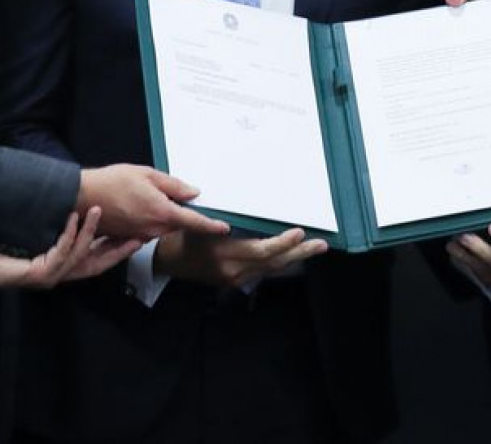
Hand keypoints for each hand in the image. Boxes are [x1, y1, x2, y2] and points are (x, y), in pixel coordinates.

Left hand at [0, 208, 140, 289]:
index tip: (136, 236)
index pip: (96, 261)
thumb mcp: (32, 238)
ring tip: (98, 210)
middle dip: (118, 250)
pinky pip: (61, 253)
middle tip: (137, 235)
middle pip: (97, 265)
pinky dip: (70, 235)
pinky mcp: (39, 275)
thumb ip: (54, 232)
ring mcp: (49, 277)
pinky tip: (73, 219)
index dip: (117, 250)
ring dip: (93, 233)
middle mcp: (58, 276)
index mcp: (60, 268)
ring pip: (80, 256)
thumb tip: (72, 210)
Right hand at [77, 164, 229, 241]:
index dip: (211, 225)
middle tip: (164, 193)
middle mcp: (153, 227)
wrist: (82, 197)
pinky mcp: (130, 237)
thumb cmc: (112, 182)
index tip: (224, 228)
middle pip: (177, 223)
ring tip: (142, 196)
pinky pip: (148, 230)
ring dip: (161, 215)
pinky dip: (148, 220)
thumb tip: (193, 192)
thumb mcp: (147, 174)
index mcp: (161, 211)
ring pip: (163, 227)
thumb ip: (173, 185)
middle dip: (179, 212)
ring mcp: (141, 235)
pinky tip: (135, 206)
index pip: (193, 221)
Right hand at [154, 227, 327, 289]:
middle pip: (273, 262)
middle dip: (299, 253)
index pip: (261, 251)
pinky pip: (265, 272)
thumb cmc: (184, 236)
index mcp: (226, 254)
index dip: (282, 243)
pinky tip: (296, 256)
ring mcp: (237, 278)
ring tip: (316, 247)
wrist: (169, 261)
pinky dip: (282, 263)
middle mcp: (234, 270)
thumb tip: (244, 209)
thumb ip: (219, 221)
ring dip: (295, 258)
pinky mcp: (237, 280)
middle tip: (321, 244)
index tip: (299, 231)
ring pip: (272, 269)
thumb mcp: (198, 224)